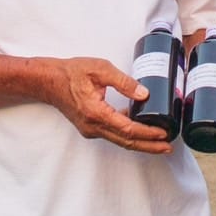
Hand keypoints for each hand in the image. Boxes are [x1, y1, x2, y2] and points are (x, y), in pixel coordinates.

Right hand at [40, 57, 171, 153]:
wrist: (49, 82)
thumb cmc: (71, 73)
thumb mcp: (100, 69)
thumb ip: (123, 81)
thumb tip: (144, 94)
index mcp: (96, 112)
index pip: (127, 129)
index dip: (147, 133)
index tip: (162, 133)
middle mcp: (93, 126)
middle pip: (126, 141)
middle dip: (148, 145)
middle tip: (167, 147)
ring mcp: (91, 129)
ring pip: (120, 140)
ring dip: (140, 142)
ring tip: (159, 142)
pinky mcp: (90, 127)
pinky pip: (113, 134)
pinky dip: (129, 134)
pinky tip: (140, 129)